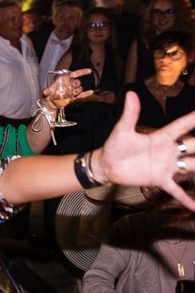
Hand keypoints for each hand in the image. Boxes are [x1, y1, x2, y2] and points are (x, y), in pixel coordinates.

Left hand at [41, 68, 92, 109]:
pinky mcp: (73, 98)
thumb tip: (45, 91)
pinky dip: (86, 94)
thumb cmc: (47, 95)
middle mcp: (69, 84)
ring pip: (79, 88)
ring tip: (72, 94)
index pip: (74, 74)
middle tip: (71, 88)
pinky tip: (91, 92)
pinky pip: (82, 95)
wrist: (50, 104)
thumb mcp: (46, 92)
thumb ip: (46, 91)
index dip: (82, 72)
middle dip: (76, 84)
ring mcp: (72, 91)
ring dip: (77, 91)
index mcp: (64, 80)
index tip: (89, 71)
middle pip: (77, 82)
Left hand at [91, 91, 194, 209]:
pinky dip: (186, 199)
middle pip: (193, 146)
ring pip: (192, 166)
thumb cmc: (115, 145)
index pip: (182, 126)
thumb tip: (130, 93)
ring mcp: (166, 166)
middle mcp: (168, 151)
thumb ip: (130, 113)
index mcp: (161, 137)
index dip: (194, 119)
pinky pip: (176, 190)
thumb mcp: (123, 129)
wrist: (107, 166)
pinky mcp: (160, 180)